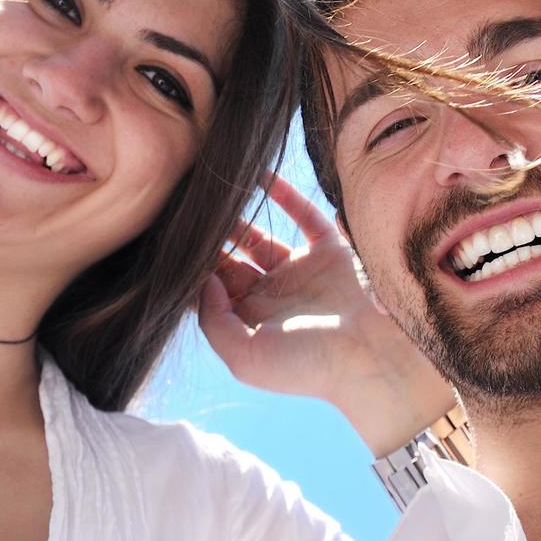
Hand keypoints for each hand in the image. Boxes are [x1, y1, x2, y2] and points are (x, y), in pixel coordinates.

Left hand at [198, 173, 454, 452]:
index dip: (190, 265)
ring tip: (214, 191)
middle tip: (185, 207)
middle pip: (230, 258)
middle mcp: (272, 296)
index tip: (166, 236)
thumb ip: (214, 320)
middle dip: (209, 237)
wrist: (373, 357)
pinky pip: (303, 215)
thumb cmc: (308, 366)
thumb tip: (203, 278)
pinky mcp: (330, 251)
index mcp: (250, 322)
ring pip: (261, 236)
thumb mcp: (245, 358)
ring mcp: (301, 272)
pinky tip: (259, 174)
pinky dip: (283, 195)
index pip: (210, 287)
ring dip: (238, 215)